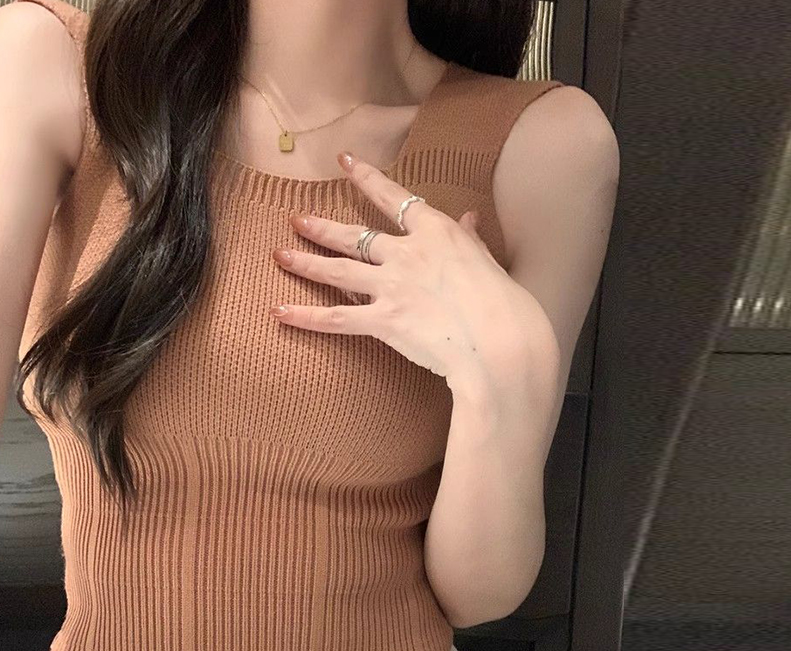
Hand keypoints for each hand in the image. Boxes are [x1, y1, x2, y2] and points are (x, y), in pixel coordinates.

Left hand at [269, 151, 558, 395]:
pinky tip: (279, 312)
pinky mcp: (384, 320)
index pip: (394, 198)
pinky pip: (336, 318)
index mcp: (436, 233)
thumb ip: (471, 239)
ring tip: (279, 256)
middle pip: (355, 235)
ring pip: (338, 269)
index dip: (367, 179)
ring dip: (306, 262)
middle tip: (297, 220)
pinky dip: (306, 317)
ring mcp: (392, 286)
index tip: (344, 162)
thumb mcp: (489, 262)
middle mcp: (407, 253)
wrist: (500, 341)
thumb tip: (470, 218)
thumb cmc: (504, 303)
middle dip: (323, 228)